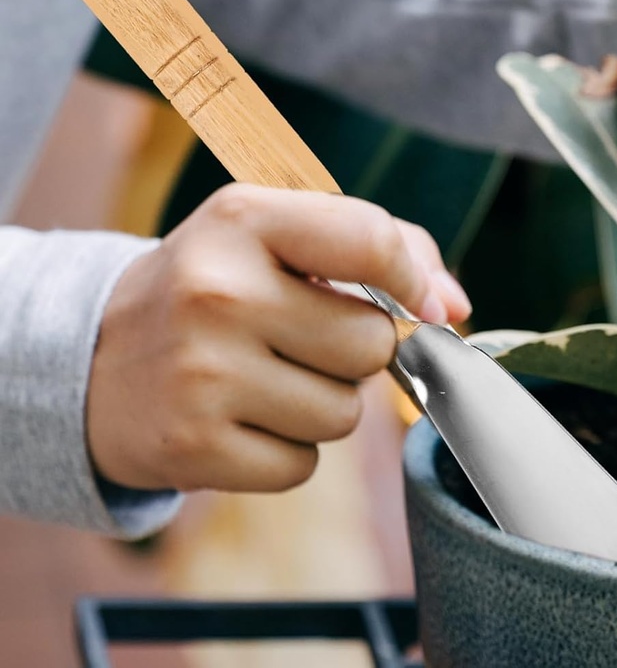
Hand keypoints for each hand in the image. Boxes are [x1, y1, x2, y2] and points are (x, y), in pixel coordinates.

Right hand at [87, 184, 470, 493]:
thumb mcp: (277, 236)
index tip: (420, 302)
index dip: (413, 278)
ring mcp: (202, 372)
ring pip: (343, 414)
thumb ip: (381, 248)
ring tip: (264, 375)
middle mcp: (219, 290)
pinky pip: (302, 465)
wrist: (94, 358)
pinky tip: (240, 417)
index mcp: (246, 219)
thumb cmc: (215, 286)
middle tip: (299, 337)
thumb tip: (454, 308)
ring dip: (321, 402)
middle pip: (371, 344)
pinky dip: (286, 449)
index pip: (371, 240)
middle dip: (354, 349)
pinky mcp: (192, 447)